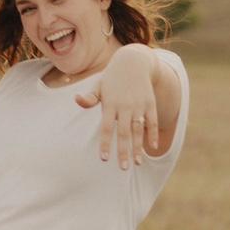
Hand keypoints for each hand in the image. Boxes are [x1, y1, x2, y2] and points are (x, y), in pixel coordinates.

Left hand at [76, 45, 157, 170]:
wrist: (134, 62)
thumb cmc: (112, 78)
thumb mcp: (99, 86)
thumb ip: (90, 97)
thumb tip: (76, 100)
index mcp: (110, 104)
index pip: (106, 128)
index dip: (105, 143)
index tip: (104, 159)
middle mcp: (125, 106)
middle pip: (124, 133)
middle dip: (123, 151)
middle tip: (123, 168)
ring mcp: (139, 105)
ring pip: (139, 130)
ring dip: (139, 147)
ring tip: (138, 163)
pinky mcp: (150, 103)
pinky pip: (152, 121)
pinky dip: (153, 134)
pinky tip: (153, 147)